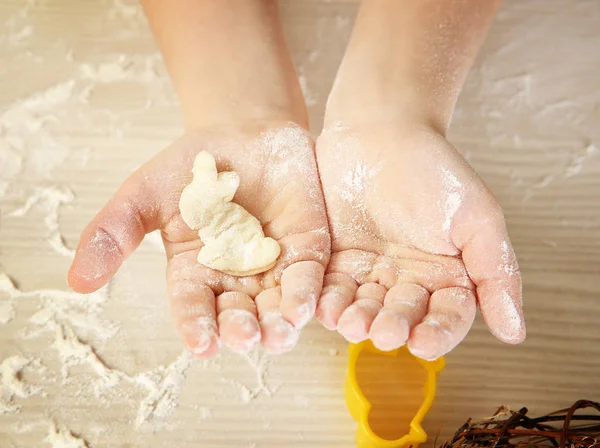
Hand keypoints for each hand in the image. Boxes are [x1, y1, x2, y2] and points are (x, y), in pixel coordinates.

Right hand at [68, 123, 329, 356]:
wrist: (242, 131)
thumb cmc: (190, 166)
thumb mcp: (145, 194)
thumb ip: (114, 232)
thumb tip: (77, 282)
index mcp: (194, 272)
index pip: (193, 308)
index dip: (197, 327)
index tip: (202, 344)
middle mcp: (234, 278)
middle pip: (238, 316)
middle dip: (242, 329)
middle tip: (245, 336)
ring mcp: (273, 266)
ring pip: (276, 307)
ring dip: (278, 324)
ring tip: (278, 334)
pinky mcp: (306, 250)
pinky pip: (308, 278)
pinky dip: (306, 294)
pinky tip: (304, 307)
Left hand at [315, 121, 523, 359]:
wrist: (379, 130)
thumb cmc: (433, 169)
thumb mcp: (477, 217)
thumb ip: (496, 272)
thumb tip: (515, 332)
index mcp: (448, 274)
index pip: (448, 317)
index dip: (438, 334)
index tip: (422, 343)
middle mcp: (408, 279)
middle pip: (402, 316)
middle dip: (393, 327)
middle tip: (384, 331)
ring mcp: (370, 271)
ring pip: (364, 308)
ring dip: (357, 320)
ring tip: (351, 322)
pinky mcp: (335, 260)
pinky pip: (330, 288)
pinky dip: (327, 299)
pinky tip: (324, 306)